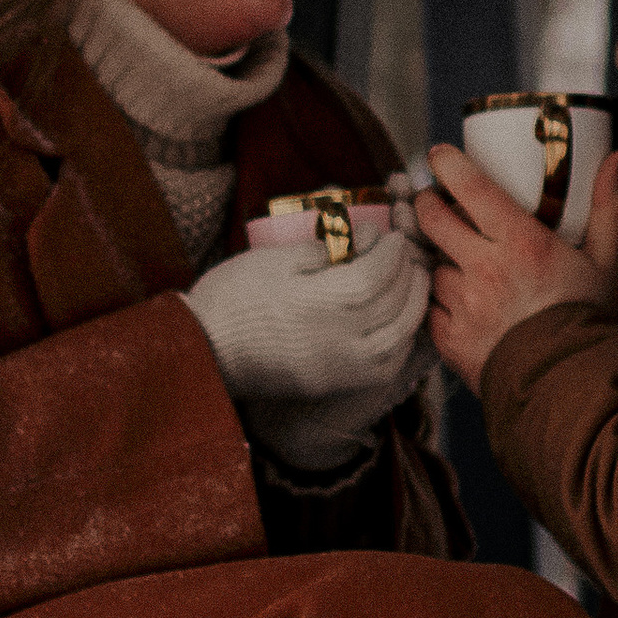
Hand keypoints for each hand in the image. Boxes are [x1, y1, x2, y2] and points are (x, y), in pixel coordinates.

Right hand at [182, 226, 429, 407]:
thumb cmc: (234, 296)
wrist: (204, 350)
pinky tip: (395, 322)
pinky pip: (386, 365)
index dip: (392, 250)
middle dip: (408, 273)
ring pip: (400, 336)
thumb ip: (324, 249)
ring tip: (410, 285)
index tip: (391, 235)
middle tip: (405, 255)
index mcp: (328, 300)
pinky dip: (400, 340)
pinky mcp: (336, 383)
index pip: (380, 271)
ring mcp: (344, 366)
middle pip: (397, 302)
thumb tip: (359, 243)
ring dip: (413, 307)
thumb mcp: (275, 258)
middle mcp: (345, 337)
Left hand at [417, 139, 617, 392]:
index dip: (449, 165)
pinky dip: (439, 299)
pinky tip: (457, 300)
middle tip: (434, 201)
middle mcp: (483, 269)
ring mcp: (462, 305)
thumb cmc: (590, 321)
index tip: (439, 155)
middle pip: (433, 220)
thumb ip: (612, 205)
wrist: (569, 388)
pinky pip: (430, 307)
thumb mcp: (607, 260)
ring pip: (432, 265)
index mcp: (520, 243)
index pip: (471, 188)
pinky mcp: (449, 338)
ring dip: (438, 258)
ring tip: (454, 260)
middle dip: (428, 204)